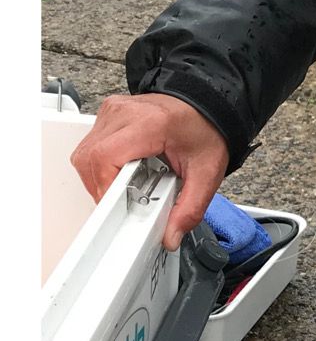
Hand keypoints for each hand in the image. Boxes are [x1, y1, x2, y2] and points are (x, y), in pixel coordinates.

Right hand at [71, 92, 229, 250]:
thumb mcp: (206, 173)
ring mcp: (112, 111)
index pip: (105, 158)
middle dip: (103, 189)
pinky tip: (124, 170)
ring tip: (128, 185)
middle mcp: (124, 113)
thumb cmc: (206, 130)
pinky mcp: (107, 115)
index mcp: (150, 124)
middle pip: (89, 158)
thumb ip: (190, 208)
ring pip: (84, 154)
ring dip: (100, 178)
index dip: (106, 188)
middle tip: (127, 201)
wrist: (207, 105)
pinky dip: (101, 165)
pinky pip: (89, 146)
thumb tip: (170, 235)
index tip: (118, 208)